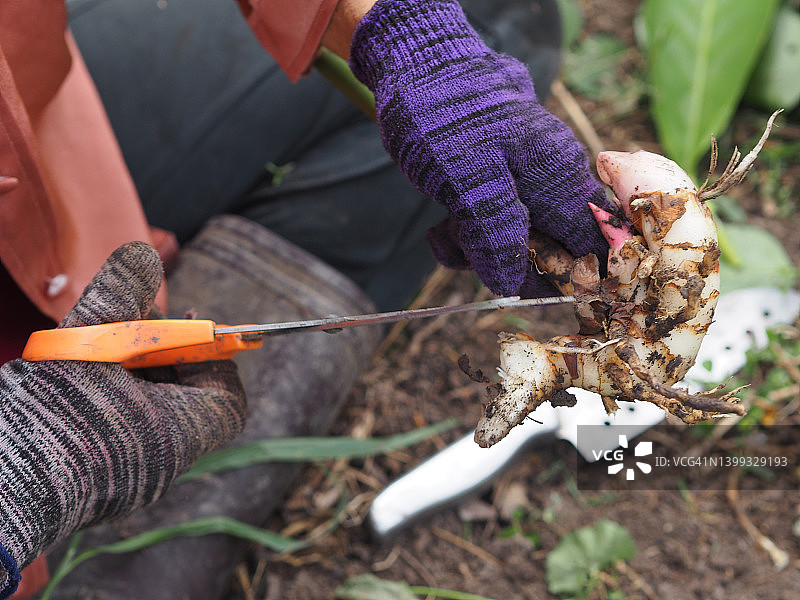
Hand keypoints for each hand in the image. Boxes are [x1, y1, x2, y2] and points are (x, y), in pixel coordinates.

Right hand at [0, 242, 245, 588]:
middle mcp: (163, 464)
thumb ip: (118, 297)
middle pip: (188, 402)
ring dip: (133, 380)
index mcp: (177, 434)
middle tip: (132, 331)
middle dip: (165, 359)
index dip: (215, 358)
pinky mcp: (100, 488)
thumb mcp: (83, 347)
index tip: (187, 329)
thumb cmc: (43, 424)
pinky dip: (112, 405)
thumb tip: (144, 254)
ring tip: (99, 353)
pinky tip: (78, 386)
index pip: (228, 398)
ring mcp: (131, 482)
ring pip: (152, 418)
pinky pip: (124, 437)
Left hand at [349, 0, 615, 296]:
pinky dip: (467, 237)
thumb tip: (513, 283)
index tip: (523, 282)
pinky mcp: (502, 186)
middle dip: (510, 264)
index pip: (593, 246)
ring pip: (518, 243)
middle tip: (468, 247)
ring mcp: (528, 184)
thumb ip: (496, 232)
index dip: (568, 275)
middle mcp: (555, 183)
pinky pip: (494, 228)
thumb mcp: (467, 180)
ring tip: (446, 229)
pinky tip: (442, 227)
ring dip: (480, 251)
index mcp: (561, 180)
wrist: (419, 67)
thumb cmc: (445, 117)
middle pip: (553, 252)